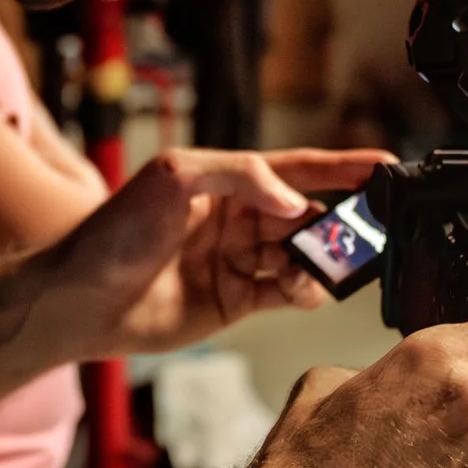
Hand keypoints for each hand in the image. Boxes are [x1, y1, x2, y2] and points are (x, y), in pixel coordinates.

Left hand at [52, 147, 390, 354]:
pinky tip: (303, 289)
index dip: (342, 168)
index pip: (297, 169)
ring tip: (320, 265)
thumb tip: (294, 201)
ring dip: (321, 261)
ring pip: (302, 257)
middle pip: (307, 216)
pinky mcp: (235, 301)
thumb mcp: (175, 177)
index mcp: (226, 180)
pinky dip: (305, 291)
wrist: (82, 298)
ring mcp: (238, 261)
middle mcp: (238, 219)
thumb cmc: (116, 230)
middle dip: (339, 222)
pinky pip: (287, 293)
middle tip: (367, 231)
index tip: (385, 166)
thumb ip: (241, 175)